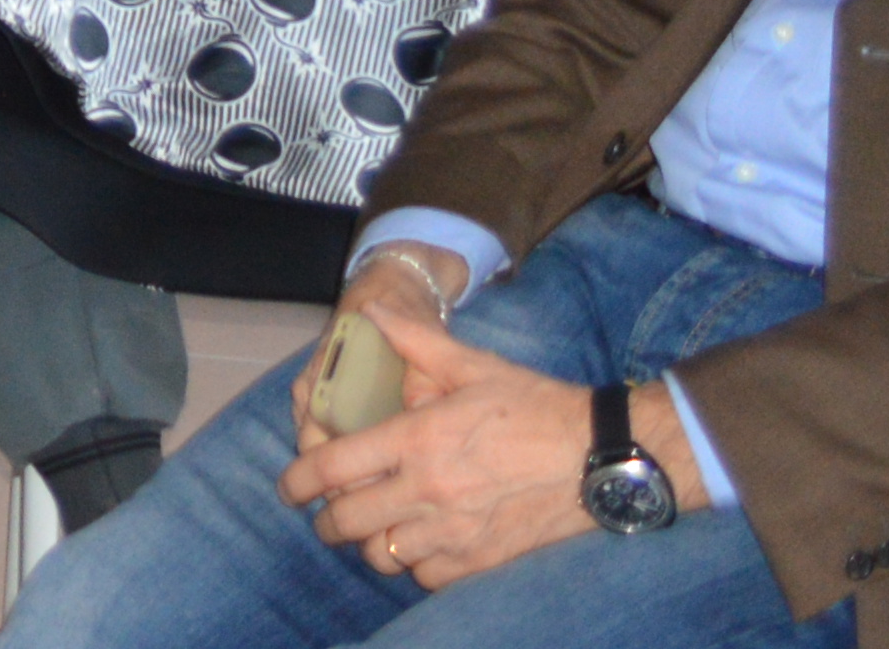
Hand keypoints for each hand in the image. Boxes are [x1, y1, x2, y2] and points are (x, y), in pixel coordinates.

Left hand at [286, 278, 651, 588]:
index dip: (299, 481)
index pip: (334, 467)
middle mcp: (428, 490)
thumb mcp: (474, 365)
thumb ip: (417, 342)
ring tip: (371, 528)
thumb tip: (374, 313)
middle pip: (348, 521)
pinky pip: (425, 575)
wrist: (600, 458)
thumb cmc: (535, 406)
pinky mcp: (481, 560)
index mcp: (418, 439)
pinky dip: (412, 564)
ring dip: (368, 543)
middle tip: (327, 512)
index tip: (289, 487)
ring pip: (382, 555)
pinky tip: (417, 545)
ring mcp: (455, 531)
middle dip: (328, 520)